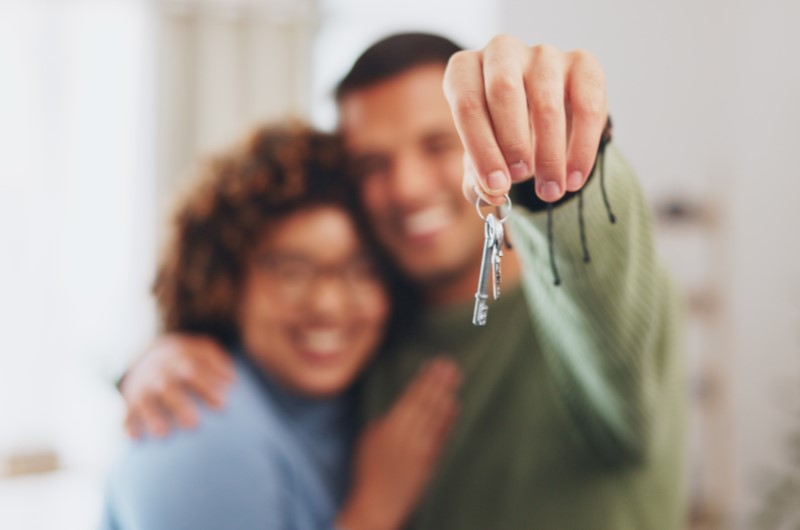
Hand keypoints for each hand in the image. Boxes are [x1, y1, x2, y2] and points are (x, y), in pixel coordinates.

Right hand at [120, 334, 234, 438]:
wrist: (151, 352)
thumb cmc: (188, 358)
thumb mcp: (202, 350)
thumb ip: (218, 362)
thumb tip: (232, 380)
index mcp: (179, 359)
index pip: (194, 371)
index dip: (207, 386)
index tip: (222, 404)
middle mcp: (160, 373)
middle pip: (169, 387)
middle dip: (179, 404)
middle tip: (193, 424)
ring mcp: (143, 386)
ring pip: (146, 401)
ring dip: (153, 416)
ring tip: (163, 434)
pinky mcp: (130, 400)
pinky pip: (127, 413)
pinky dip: (128, 425)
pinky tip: (135, 439)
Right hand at [336, 358, 460, 529]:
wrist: (379, 503)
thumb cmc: (368, 471)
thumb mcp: (368, 439)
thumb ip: (384, 421)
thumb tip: (398, 409)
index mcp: (389, 426)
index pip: (410, 397)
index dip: (423, 380)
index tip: (433, 365)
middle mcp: (407, 434)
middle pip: (426, 402)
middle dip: (438, 382)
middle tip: (450, 365)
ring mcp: (421, 447)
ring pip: (436, 416)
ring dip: (445, 395)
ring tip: (454, 379)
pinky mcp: (430, 460)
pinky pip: (441, 434)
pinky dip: (448, 419)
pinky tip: (454, 407)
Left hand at [443, 35, 607, 204]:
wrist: (539, 117)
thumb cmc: (499, 135)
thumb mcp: (482, 155)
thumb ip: (478, 178)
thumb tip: (490, 194)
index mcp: (466, 69)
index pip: (468, 103)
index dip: (481, 148)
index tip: (496, 185)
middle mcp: (502, 52)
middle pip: (504, 91)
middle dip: (512, 143)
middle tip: (521, 179)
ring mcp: (543, 54)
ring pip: (546, 101)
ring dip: (549, 153)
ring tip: (551, 190)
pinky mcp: (582, 63)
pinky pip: (587, 104)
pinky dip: (582, 147)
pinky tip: (574, 178)